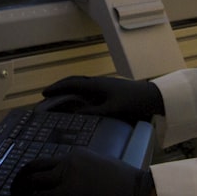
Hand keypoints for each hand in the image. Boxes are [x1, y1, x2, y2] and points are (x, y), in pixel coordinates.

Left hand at [10, 147, 154, 195]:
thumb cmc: (125, 184)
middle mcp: (67, 161)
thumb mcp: (103, 167)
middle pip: (34, 167)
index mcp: (77, 154)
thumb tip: (78, 182)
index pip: (48, 161)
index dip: (36, 173)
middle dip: (20, 179)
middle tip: (15, 190)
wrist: (135, 193)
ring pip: (31, 181)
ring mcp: (64, 177)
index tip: (31, 182)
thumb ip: (86, 170)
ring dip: (20, 192)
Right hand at [41, 75, 163, 123]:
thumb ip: (93, 112)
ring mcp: (104, 84)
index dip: (57, 88)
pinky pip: (89, 87)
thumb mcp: (111, 110)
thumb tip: (74, 114)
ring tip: (60, 95)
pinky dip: (79, 90)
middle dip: (60, 86)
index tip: (44, 93)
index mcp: (96, 85)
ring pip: (82, 82)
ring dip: (69, 87)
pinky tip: (80, 99)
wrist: (151, 97)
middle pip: (75, 80)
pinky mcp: (110, 88)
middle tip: (48, 93)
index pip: (71, 84)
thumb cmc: (132, 103)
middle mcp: (98, 82)